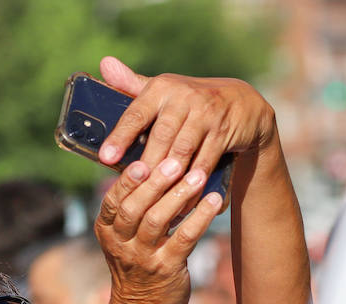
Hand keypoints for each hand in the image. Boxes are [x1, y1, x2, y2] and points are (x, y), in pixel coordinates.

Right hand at [93, 155, 225, 303]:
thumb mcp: (122, 239)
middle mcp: (121, 244)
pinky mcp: (167, 269)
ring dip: (179, 196)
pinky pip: (184, 238)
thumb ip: (131, 209)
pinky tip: (214, 200)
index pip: (113, 201)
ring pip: (157, 221)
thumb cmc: (136, 266)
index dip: (127, 180)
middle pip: (134, 208)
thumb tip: (151, 164)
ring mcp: (143, 258)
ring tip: (198, 175)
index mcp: (107, 231)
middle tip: (175, 162)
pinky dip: (200, 218)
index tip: (143, 161)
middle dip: (154, 184)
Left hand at [97, 55, 276, 180]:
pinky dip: (192, 182)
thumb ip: (131, 84)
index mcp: (162, 87)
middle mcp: (185, 96)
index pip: (136, 113)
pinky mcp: (224, 131)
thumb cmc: (189, 102)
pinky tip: (180, 198)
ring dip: (168, 176)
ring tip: (152, 198)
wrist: (241, 104)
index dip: (120, 137)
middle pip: (160, 136)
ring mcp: (207, 114)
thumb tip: (104, 64)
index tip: (105, 158)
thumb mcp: (163, 90)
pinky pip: (205, 161)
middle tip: (131, 188)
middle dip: (145, 163)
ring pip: (182, 150)